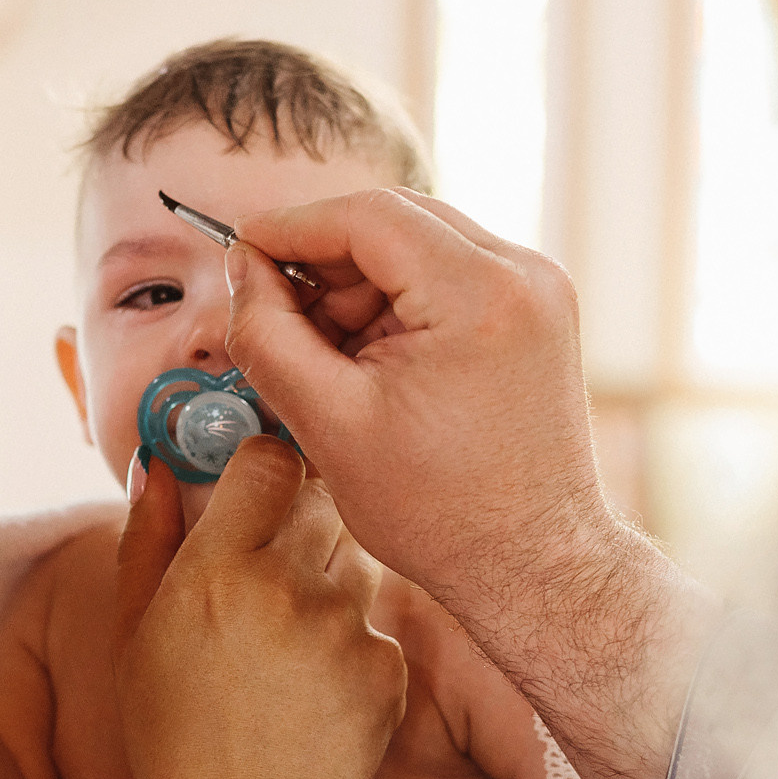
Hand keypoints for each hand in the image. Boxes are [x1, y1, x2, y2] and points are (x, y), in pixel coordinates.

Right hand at [113, 436, 405, 778]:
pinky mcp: (388, 665)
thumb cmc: (175, 739)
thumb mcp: (133, 637)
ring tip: (286, 641)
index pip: (268, 460)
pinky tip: (316, 688)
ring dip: (327, 578)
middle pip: (320, 497)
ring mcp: (346, 627)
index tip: (253, 486)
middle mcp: (287, 587)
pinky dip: (352, 641)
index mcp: (216, 571)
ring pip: (354, 556)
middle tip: (268, 570)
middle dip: (298, 518)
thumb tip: (157, 464)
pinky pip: (375, 620)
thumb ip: (146, 540)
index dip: (263, 467)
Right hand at [226, 190, 620, 626]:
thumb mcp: (328, 423)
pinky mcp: (536, 313)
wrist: (533, 563)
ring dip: (358, 288)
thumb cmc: (441, 513)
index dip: (290, 227)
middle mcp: (523, 274)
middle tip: (273, 315)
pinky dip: (397, 305)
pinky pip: (449, 276)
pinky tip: (368, 363)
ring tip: (325, 360)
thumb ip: (268, 334)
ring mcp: (538, 290)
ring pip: (419, 246)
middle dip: (324, 262)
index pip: (366, 215)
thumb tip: (243, 270)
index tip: (238, 253)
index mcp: (480, 293)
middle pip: (394, 221)